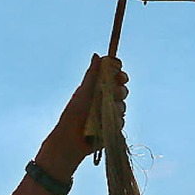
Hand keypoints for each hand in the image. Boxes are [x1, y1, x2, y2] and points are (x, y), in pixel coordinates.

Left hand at [35, 54, 128, 181]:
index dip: (119, 73)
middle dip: (120, 89)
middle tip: (114, 91)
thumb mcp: (83, 91)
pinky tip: (105, 124)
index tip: (120, 73)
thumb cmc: (74, 113)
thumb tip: (97, 55)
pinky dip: (115, 121)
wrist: (71, 139)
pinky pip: (121, 120)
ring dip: (116, 106)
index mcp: (98, 88)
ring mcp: (110, 113)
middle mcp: (106, 99)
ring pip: (123, 105)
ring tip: (103, 111)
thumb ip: (92, 74)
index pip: (114, 76)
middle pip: (122, 89)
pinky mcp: (113, 127)